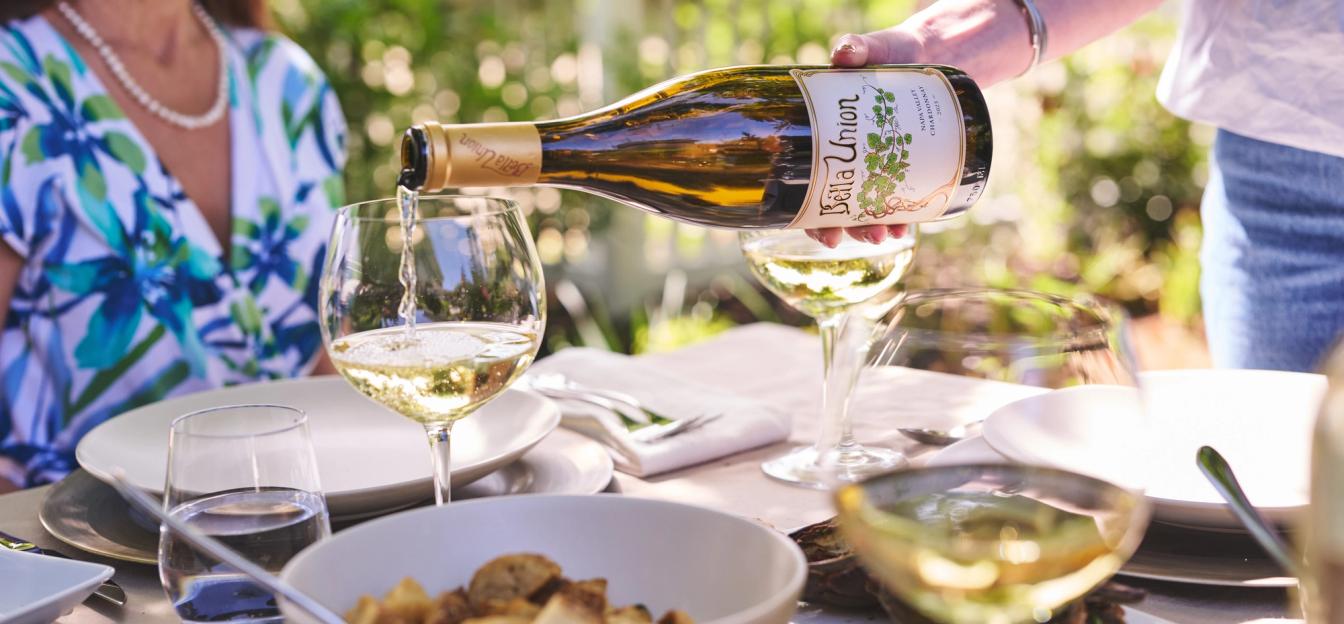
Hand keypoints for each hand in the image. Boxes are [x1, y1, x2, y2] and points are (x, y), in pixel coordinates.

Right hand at [807, 29, 925, 246]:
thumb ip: (856, 49)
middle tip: (869, 235)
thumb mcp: (871, 50)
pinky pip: (892, 197)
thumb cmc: (887, 53)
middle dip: (849, 228)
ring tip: (890, 235)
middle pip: (834, 205)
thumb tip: (844, 53)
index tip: (822, 233)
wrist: (923, 55)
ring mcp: (869, 163)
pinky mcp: (895, 164)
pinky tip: (907, 225)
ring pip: (863, 207)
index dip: (808, 214)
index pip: (803, 181)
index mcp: (819, 135)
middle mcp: (841, 156)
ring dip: (873, 227)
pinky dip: (899, 216)